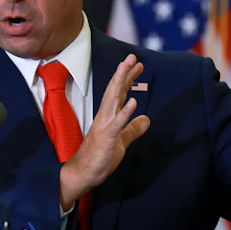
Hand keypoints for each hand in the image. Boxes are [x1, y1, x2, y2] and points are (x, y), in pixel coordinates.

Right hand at [59, 54, 150, 208]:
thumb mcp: (122, 141)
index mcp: (108, 116)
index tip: (137, 65)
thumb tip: (147, 119)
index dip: (128, 79)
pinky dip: (125, 112)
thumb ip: (133, 130)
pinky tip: (133, 102)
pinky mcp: (106, 137)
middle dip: (123, 73)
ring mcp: (104, 125)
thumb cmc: (100, 157)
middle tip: (132, 57)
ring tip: (128, 68)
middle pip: (114, 90)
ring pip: (112, 100)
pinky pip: (117, 123)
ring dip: (121, 83)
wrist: (84, 173)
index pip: (119, 93)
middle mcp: (105, 116)